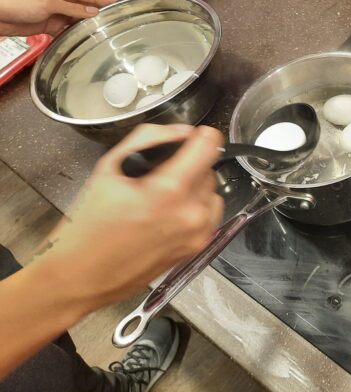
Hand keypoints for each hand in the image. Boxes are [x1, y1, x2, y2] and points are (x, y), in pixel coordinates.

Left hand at [0, 0, 111, 36]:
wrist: (0, 16)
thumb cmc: (19, 3)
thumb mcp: (49, 3)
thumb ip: (72, 8)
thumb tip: (93, 12)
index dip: (103, 0)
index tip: (118, 5)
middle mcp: (62, 2)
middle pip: (85, 8)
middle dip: (99, 15)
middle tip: (115, 23)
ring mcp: (57, 14)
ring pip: (78, 21)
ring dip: (87, 26)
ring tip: (103, 33)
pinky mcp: (51, 26)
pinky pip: (68, 31)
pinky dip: (75, 35)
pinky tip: (84, 41)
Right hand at [29, 124, 224, 313]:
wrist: (80, 277)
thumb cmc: (88, 225)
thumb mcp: (108, 167)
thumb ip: (147, 138)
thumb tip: (181, 131)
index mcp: (169, 190)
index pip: (210, 145)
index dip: (200, 135)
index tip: (188, 139)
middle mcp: (191, 213)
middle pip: (209, 169)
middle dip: (189, 165)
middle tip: (157, 176)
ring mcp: (198, 234)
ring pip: (212, 191)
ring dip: (194, 187)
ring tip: (162, 197)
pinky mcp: (198, 248)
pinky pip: (210, 214)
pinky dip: (196, 208)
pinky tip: (168, 214)